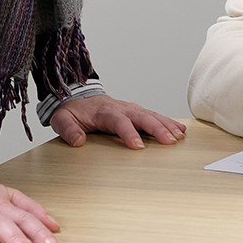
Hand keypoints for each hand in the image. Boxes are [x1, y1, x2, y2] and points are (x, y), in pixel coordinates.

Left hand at [50, 94, 186, 148]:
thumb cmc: (72, 111)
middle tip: (170, 141)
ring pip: (151, 115)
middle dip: (157, 128)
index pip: (119, 122)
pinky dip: (167, 122)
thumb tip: (78, 141)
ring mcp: (130, 108)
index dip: (129, 133)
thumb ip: (69, 130)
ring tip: (179, 136)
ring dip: (166, 125)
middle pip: (142, 117)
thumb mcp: (62, 120)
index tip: (138, 147)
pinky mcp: (136, 112)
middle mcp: (121, 108)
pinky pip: (154, 116)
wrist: (77, 95)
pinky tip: (180, 130)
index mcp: (104, 111)